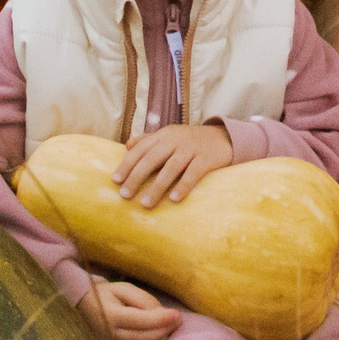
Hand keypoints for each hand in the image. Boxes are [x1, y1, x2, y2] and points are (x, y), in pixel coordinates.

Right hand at [80, 280, 180, 339]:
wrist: (83, 306)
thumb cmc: (106, 295)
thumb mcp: (123, 289)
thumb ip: (142, 300)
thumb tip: (162, 313)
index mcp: (109, 315)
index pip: (139, 320)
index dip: (160, 319)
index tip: (177, 315)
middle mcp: (108, 335)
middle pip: (142, 337)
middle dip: (164, 329)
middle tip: (178, 321)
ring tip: (171, 330)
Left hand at [115, 123, 233, 207]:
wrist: (222, 137)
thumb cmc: (189, 141)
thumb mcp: (169, 136)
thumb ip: (149, 140)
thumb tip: (127, 146)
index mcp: (163, 136)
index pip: (141, 149)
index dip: (127, 164)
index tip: (115, 180)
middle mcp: (175, 140)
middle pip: (152, 159)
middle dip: (136, 177)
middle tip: (125, 195)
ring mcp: (191, 149)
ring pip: (171, 168)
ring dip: (157, 187)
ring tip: (145, 203)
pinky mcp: (207, 159)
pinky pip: (193, 173)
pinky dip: (183, 186)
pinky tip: (174, 200)